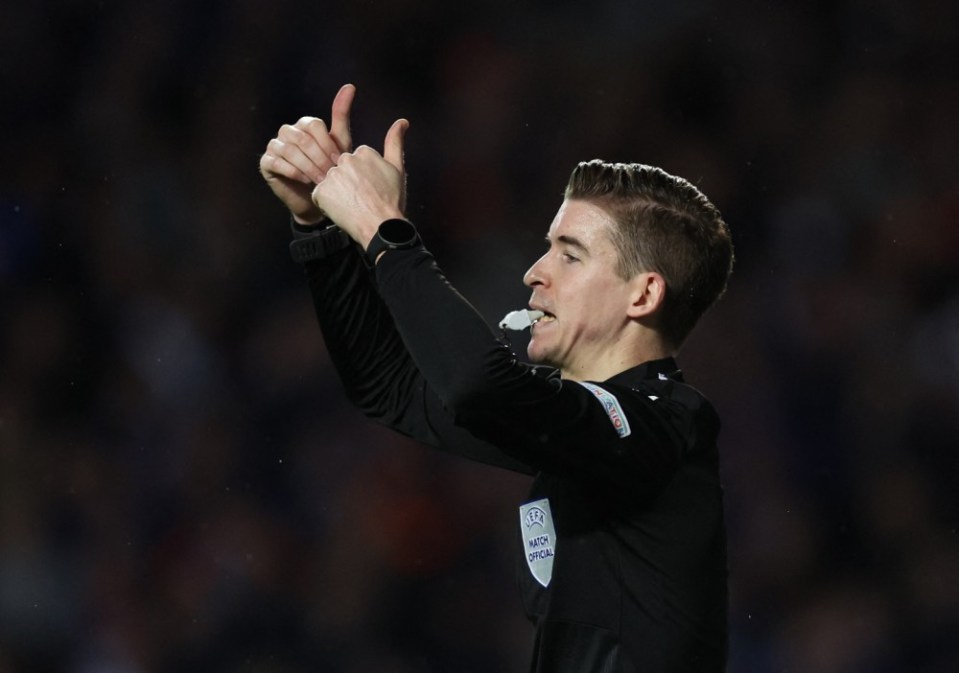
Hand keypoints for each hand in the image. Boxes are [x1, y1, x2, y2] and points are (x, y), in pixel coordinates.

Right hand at [259, 84, 354, 224]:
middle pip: (302, 138)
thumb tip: (350, 86)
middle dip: (319, 157)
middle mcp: (287, 131)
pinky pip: (277, 162)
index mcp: (304, 124)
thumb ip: (341, 115)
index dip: (327, 144)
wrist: (316, 199)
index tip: (339, 161)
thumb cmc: (329, 170)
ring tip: (320, 180)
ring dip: (308, 166)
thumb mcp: (339, 144)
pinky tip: (305, 180)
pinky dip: (293, 171)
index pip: (314, 125)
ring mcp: (274, 146)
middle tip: (330, 174)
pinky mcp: (266, 162)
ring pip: (290, 150)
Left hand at [312, 118, 408, 248]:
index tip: (371, 190)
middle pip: (341, 169)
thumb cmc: (391, 201)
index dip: (362, 178)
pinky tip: (342, 210)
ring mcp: (332, 175)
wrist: (380, 227)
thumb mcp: (397, 169)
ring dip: (338, 193)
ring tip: (352, 205)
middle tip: (361, 199)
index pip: (355, 161)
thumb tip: (402, 121)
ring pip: (330, 182)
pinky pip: (320, 195)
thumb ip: (395, 142)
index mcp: (363, 152)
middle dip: (348, 183)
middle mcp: (346, 159)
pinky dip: (328, 204)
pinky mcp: (321, 191)